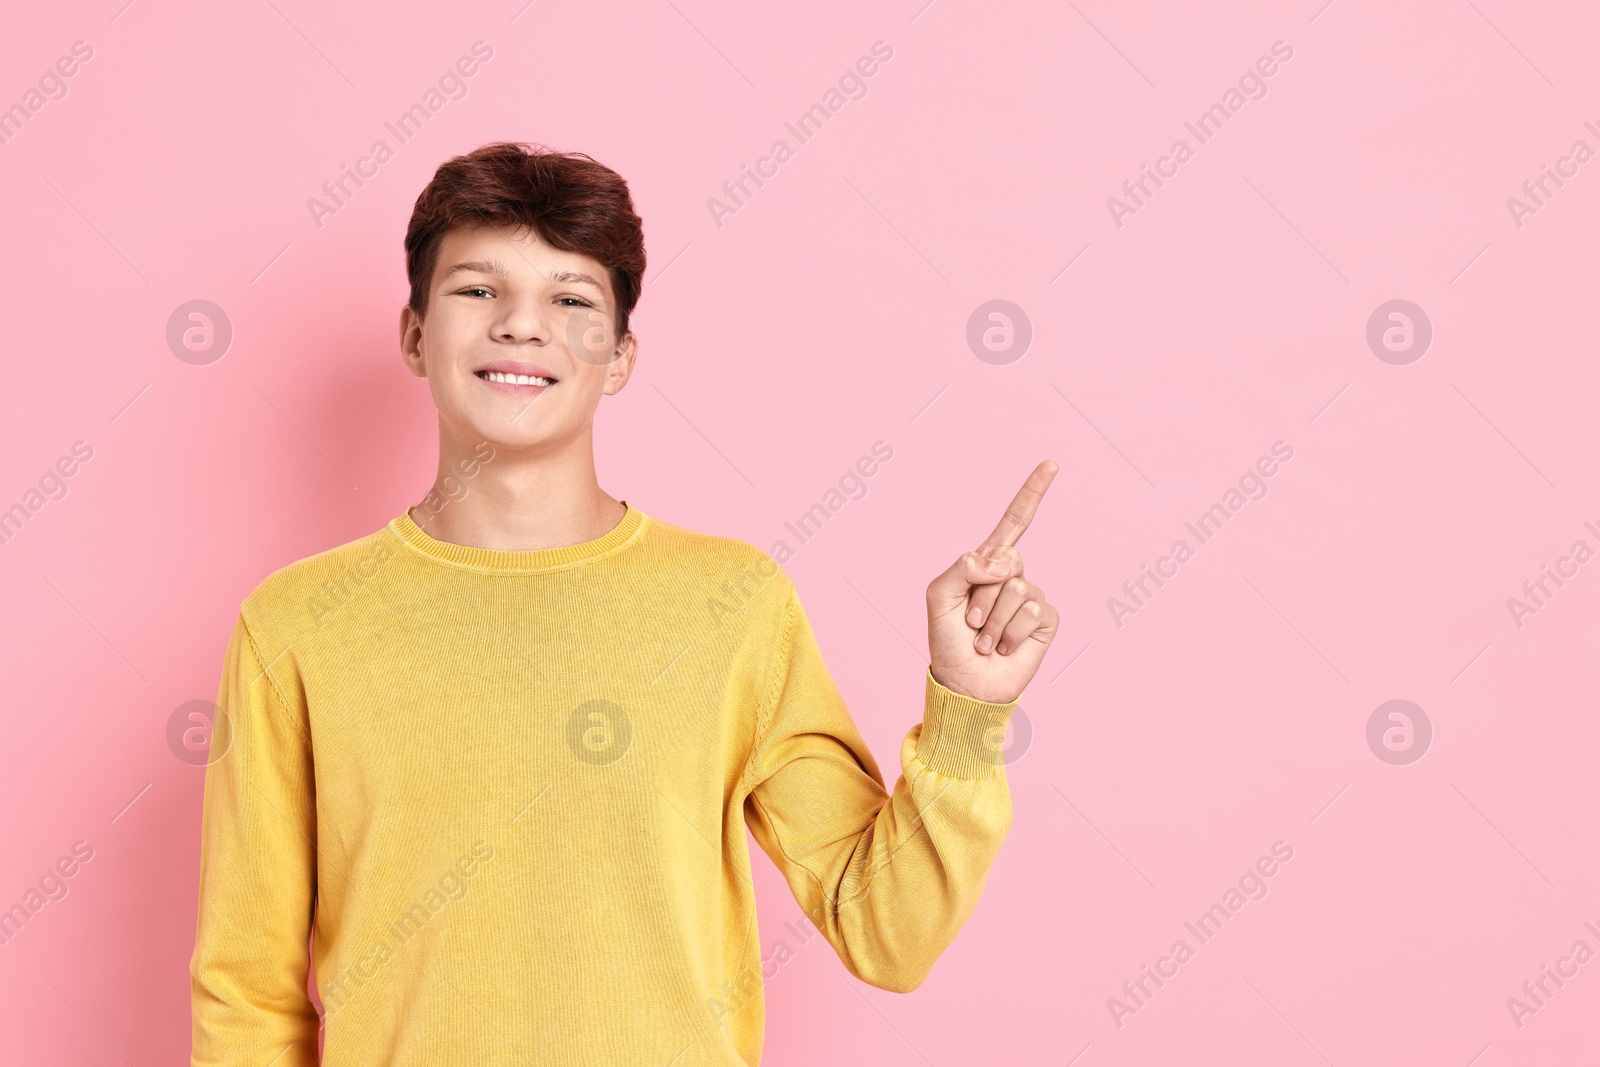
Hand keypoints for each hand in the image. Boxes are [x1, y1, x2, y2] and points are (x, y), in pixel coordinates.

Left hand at [926, 461, 1060, 703]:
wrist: (964, 682)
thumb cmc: (947, 640)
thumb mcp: (938, 596)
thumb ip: (961, 568)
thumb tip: (999, 561)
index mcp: (987, 564)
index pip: (1015, 522)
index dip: (1032, 492)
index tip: (1051, 464)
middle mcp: (1013, 575)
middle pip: (1009, 559)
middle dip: (981, 595)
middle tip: (969, 622)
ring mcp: (1032, 597)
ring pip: (1017, 589)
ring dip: (992, 621)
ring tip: (983, 639)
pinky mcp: (1046, 620)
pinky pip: (1032, 611)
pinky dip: (1009, 633)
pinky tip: (1003, 646)